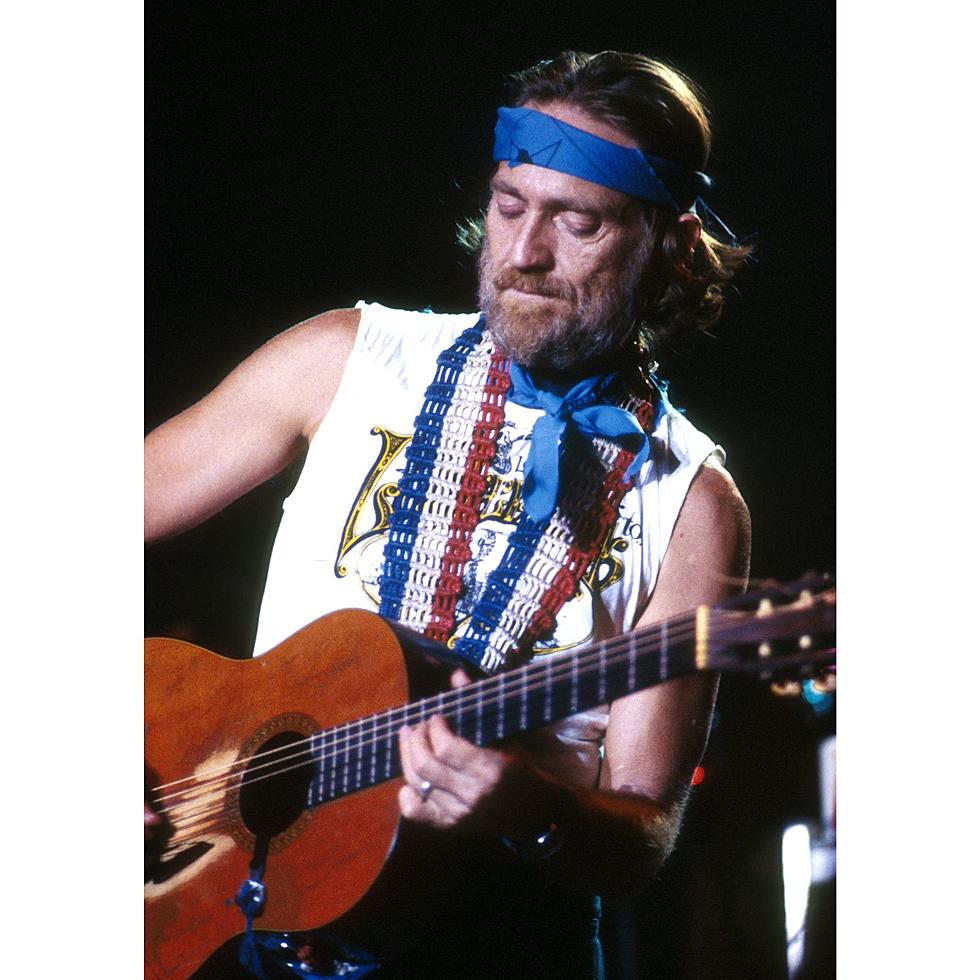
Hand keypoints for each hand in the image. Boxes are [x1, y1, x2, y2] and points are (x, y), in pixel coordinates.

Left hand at [397, 705, 555, 836]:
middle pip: (425, 766)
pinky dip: (407, 794)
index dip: (434, 728)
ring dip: (407, 757)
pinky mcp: (451, 826)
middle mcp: (472, 795)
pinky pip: (416, 812)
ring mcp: (459, 814)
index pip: (446, 748)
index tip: (436, 716)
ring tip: (409, 739)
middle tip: (416, 726)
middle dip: (415, 739)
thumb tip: (456, 674)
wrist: (535, 811)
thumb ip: (478, 703)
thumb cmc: (521, 767)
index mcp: (489, 769)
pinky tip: (410, 779)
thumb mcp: (506, 734)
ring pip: (417, 784)